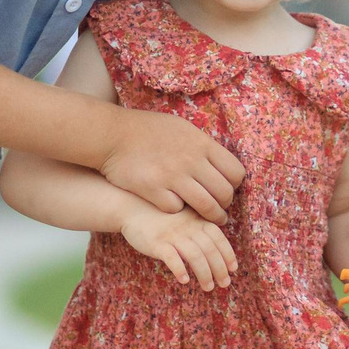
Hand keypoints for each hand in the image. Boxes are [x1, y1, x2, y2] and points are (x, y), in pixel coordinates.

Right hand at [100, 109, 243, 222]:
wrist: (112, 134)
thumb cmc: (148, 130)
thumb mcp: (182, 128)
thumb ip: (202, 146)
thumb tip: (221, 164)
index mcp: (202, 143)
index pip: (235, 172)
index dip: (234, 185)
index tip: (227, 189)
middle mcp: (191, 160)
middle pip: (224, 193)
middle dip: (225, 205)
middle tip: (220, 210)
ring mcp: (173, 176)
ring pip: (206, 206)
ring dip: (210, 216)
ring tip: (210, 220)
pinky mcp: (154, 190)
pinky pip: (177, 209)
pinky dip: (177, 210)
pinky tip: (173, 205)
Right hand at [119, 205, 238, 291]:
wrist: (132, 208)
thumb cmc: (161, 217)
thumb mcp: (184, 218)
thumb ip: (199, 229)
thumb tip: (216, 251)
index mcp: (196, 220)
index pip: (218, 237)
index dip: (228, 253)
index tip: (233, 268)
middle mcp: (187, 226)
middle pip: (210, 248)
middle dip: (220, 268)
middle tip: (224, 284)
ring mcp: (172, 234)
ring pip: (195, 255)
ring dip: (204, 273)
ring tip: (208, 287)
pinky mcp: (156, 243)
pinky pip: (172, 258)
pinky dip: (180, 270)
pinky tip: (185, 281)